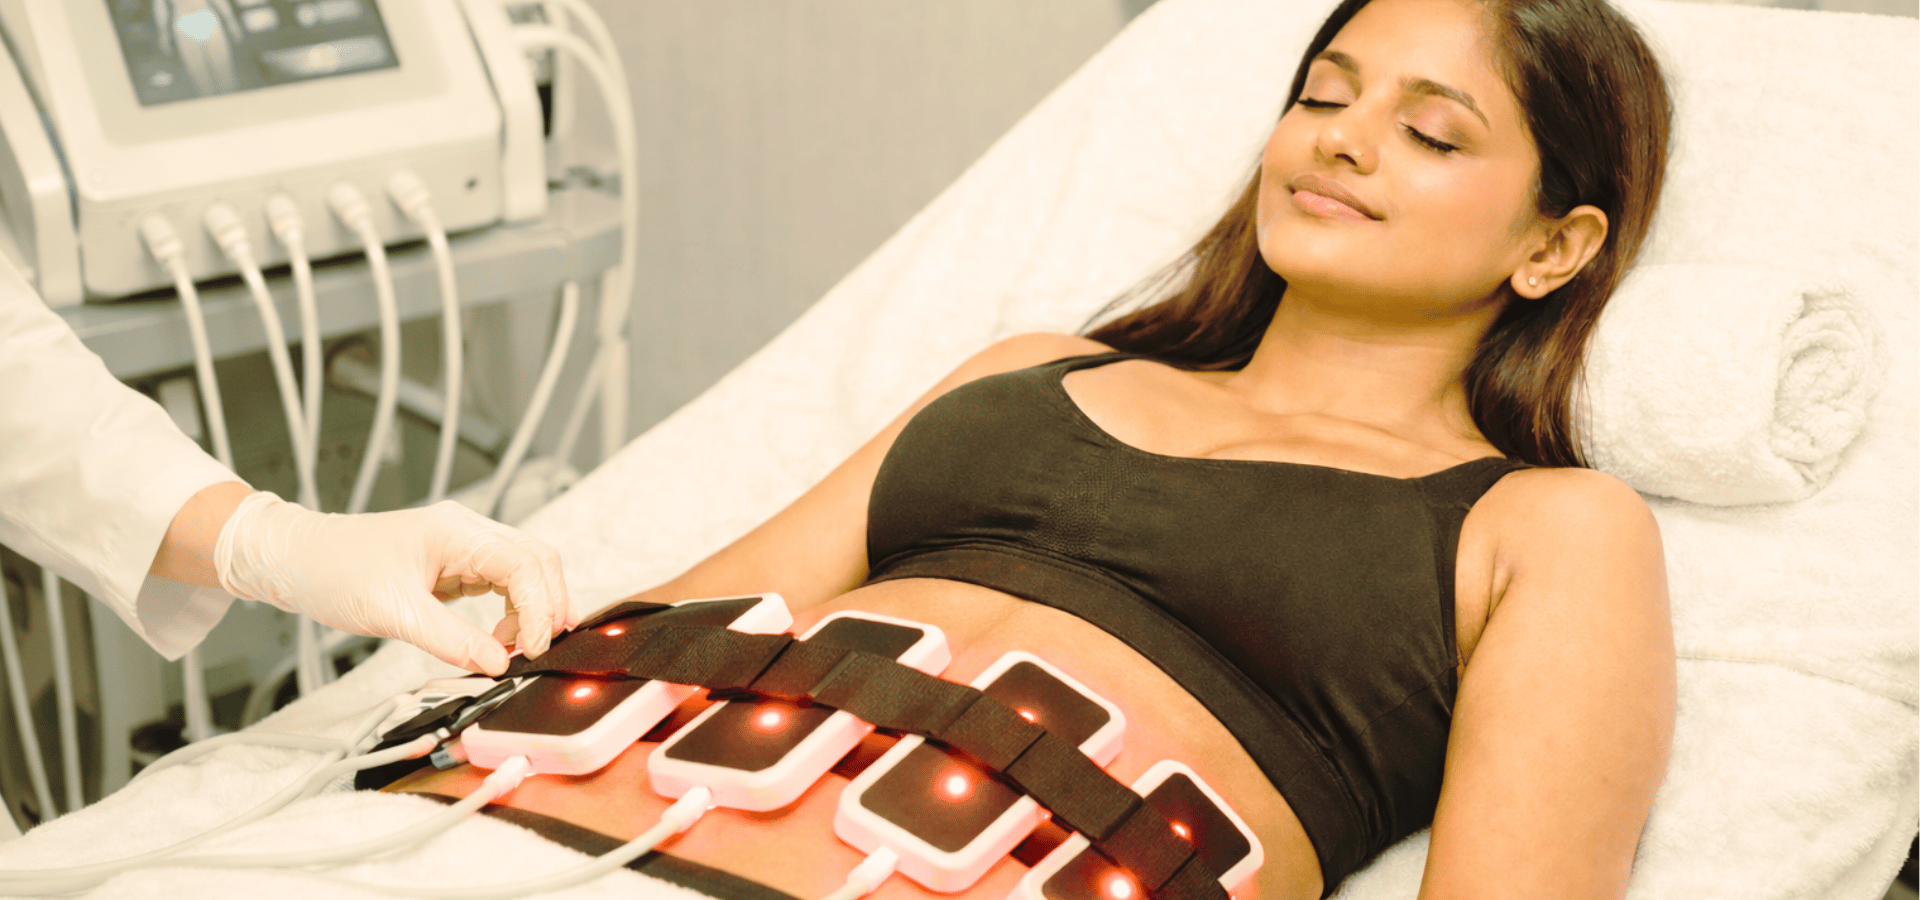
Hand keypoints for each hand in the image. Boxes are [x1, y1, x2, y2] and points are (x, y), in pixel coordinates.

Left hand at [214, 492, 572, 674]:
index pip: (525, 564)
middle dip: (549, 606)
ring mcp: (464, 546)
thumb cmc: (334, 572)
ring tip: (513, 649)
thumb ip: (450, 640)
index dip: (540, 607)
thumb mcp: (392, 613)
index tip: (531, 649)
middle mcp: (468, 532)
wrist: (296, 560)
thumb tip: (497, 664)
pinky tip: (499, 638)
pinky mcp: (456, 564)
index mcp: (456, 531)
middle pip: (538, 561)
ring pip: (526, 572)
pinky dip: (513, 611)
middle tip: (538, 651)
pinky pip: (503, 583)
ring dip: (532, 609)